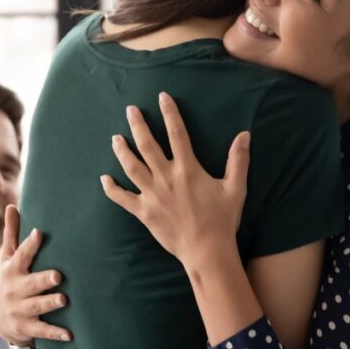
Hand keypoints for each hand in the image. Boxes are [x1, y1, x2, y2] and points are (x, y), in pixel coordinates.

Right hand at [0, 205, 71, 346]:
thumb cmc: (11, 280)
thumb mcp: (9, 258)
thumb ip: (13, 234)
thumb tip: (11, 205)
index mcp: (13, 270)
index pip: (21, 255)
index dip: (29, 244)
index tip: (39, 233)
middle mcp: (15, 290)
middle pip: (30, 283)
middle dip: (43, 279)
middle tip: (58, 275)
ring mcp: (19, 310)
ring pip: (36, 306)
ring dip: (49, 303)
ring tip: (64, 300)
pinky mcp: (25, 328)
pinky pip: (41, 330)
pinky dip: (55, 333)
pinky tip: (70, 334)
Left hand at [101, 92, 249, 266]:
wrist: (207, 251)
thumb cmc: (223, 220)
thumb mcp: (235, 188)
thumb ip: (238, 160)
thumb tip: (245, 135)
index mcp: (188, 169)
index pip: (177, 134)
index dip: (169, 113)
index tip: (162, 97)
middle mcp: (166, 178)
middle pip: (147, 145)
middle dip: (138, 125)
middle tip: (130, 110)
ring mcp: (152, 195)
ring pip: (131, 167)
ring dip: (122, 151)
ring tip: (115, 138)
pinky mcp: (144, 212)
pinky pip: (122, 198)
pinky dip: (112, 189)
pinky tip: (104, 179)